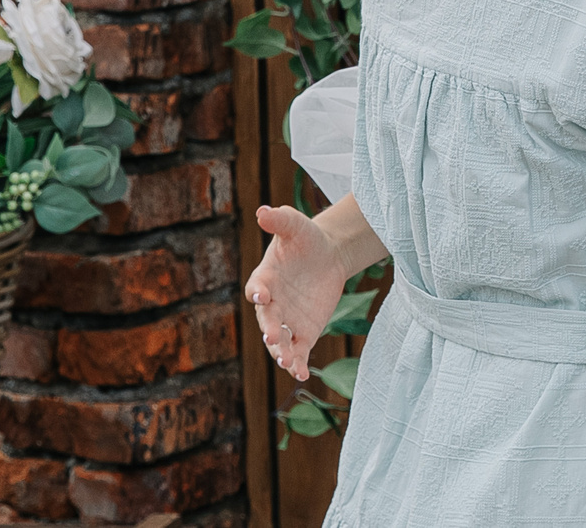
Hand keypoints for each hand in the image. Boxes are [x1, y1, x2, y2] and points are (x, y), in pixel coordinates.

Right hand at [248, 204, 348, 381]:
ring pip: (280, 342)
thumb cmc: (306, 239)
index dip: (258, 291)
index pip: (257, 287)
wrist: (328, 255)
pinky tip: (302, 375)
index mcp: (265, 278)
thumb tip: (264, 211)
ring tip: (287, 363)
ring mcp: (287, 321)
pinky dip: (298, 365)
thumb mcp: (296, 225)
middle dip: (270, 330)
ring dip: (282, 353)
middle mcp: (272, 304)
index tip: (262, 295)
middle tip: (273, 338)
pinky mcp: (304, 333)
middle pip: (267, 321)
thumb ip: (280, 220)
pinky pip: (299, 352)